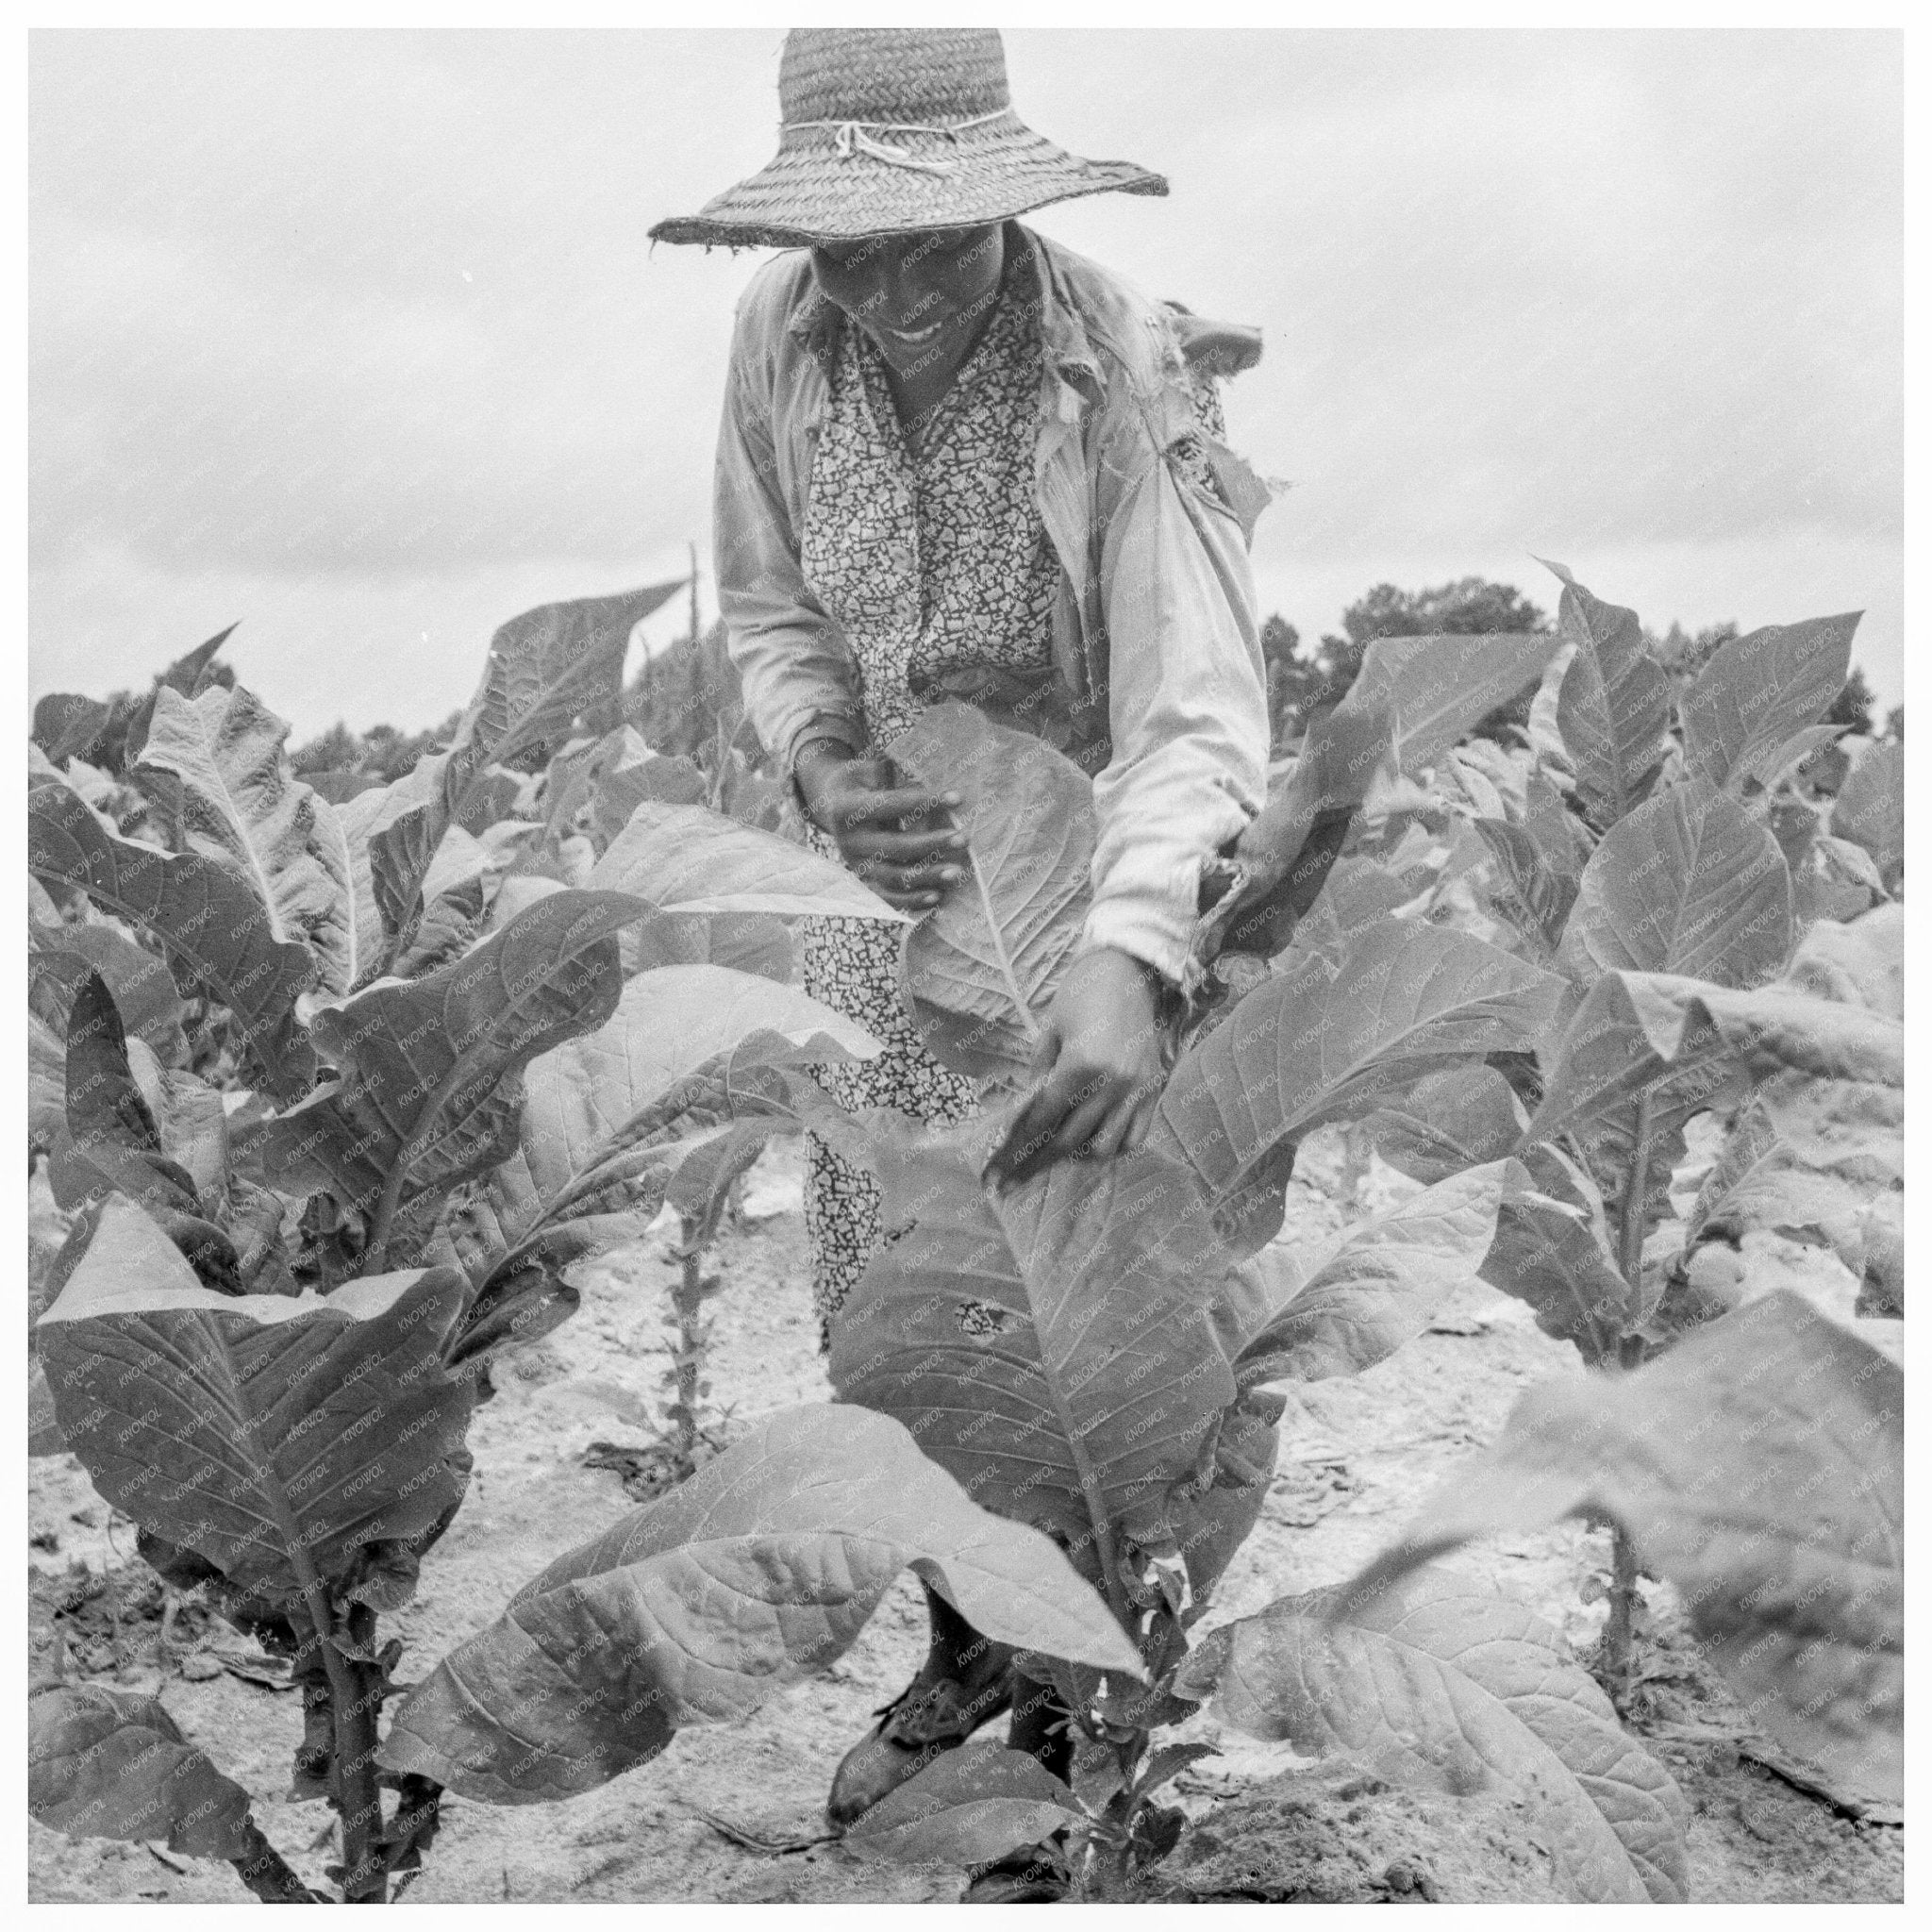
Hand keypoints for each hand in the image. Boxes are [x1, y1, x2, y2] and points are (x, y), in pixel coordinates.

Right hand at [795, 742, 967, 911]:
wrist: (831, 804)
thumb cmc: (861, 782)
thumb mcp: (870, 769)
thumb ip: (894, 776)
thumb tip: (930, 782)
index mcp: (847, 809)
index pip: (892, 805)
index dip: (925, 802)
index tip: (958, 799)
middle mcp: (848, 841)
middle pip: (895, 846)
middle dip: (932, 844)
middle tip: (963, 839)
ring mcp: (856, 865)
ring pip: (894, 877)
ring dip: (927, 876)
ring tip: (957, 872)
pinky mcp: (864, 882)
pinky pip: (889, 898)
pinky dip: (913, 900)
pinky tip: (938, 896)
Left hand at [985, 947, 1168, 1188]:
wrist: (1132, 967)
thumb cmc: (1082, 992)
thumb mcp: (1049, 1031)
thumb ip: (1039, 1076)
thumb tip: (1026, 1116)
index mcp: (1080, 1065)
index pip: (1040, 1120)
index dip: (1013, 1151)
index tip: (994, 1176)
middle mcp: (1112, 1083)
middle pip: (1068, 1142)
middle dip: (1034, 1165)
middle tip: (1011, 1183)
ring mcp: (1137, 1089)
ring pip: (1104, 1148)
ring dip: (1076, 1156)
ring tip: (1055, 1149)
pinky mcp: (1154, 1089)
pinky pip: (1134, 1137)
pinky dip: (1111, 1147)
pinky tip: (1092, 1140)